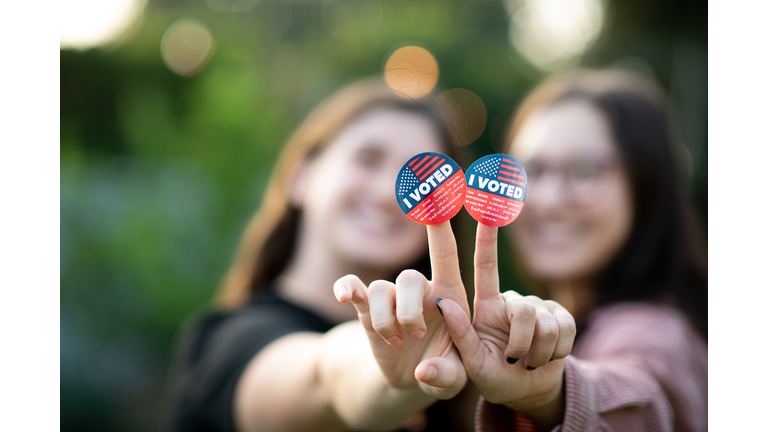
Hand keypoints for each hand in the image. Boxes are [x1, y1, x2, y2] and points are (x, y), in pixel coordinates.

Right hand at [333, 221, 469, 399]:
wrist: (413, 379)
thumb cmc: (445, 370)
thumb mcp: (454, 379)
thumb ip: (446, 376)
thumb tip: (424, 372)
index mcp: (448, 295)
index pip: (445, 253)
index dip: (441, 225)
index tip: (437, 194)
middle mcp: (419, 289)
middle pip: (409, 278)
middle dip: (408, 311)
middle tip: (416, 336)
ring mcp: (391, 298)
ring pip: (381, 290)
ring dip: (385, 319)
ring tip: (395, 342)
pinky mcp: (367, 310)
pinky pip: (354, 289)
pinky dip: (347, 288)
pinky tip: (343, 295)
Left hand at [437, 224, 575, 427]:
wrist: (528, 391)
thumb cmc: (494, 378)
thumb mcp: (472, 362)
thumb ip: (459, 335)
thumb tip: (442, 302)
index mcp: (486, 306)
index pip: (486, 266)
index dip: (487, 238)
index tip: (487, 208)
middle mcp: (512, 301)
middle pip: (524, 310)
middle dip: (522, 343)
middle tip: (515, 360)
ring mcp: (539, 307)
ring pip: (546, 323)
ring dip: (539, 352)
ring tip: (529, 361)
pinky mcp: (562, 316)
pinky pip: (566, 329)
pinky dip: (557, 352)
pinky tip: (547, 358)